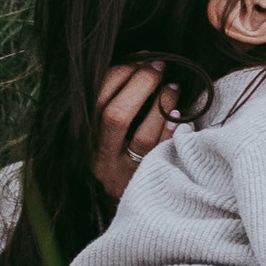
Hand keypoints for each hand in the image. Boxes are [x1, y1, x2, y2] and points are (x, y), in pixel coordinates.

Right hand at [93, 61, 176, 201]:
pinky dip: (170, 131)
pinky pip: (161, 155)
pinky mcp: (144, 184)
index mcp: (85, 136)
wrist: (127, 206)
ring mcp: (122, 174)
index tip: (142, 59)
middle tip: (160, 67)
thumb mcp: (104, 131)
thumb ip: (114, 101)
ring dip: (161, 105)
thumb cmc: (118, 154)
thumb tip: (142, 61)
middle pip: (116, 116)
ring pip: (141, 137)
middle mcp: (99, 157)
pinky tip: (180, 115)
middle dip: (141, 84)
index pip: (96, 98)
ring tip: (173, 87)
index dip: (121, 72)